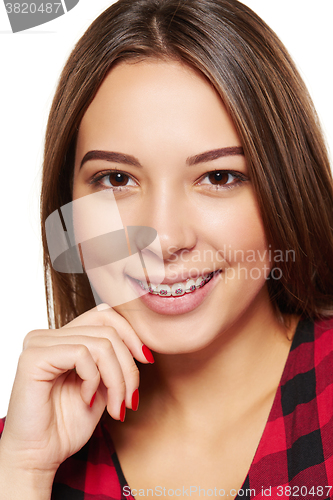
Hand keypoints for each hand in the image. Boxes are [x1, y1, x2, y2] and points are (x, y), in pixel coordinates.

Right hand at [0, 304, 151, 477]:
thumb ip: (114, 361)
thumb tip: (141, 346)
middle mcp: (49, 335)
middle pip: (107, 329)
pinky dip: (94, 380)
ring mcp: (39, 343)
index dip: (130, 334)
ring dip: (117, 380)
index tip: (146, 360)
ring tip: (115, 406)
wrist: (39, 457)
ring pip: (101, 343)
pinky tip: (86, 399)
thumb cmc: (66, 426)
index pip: (104, 315)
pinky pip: (82, 354)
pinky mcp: (34, 357)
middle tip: (130, 398)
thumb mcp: (102, 387)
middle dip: (128, 366)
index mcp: (63, 338)